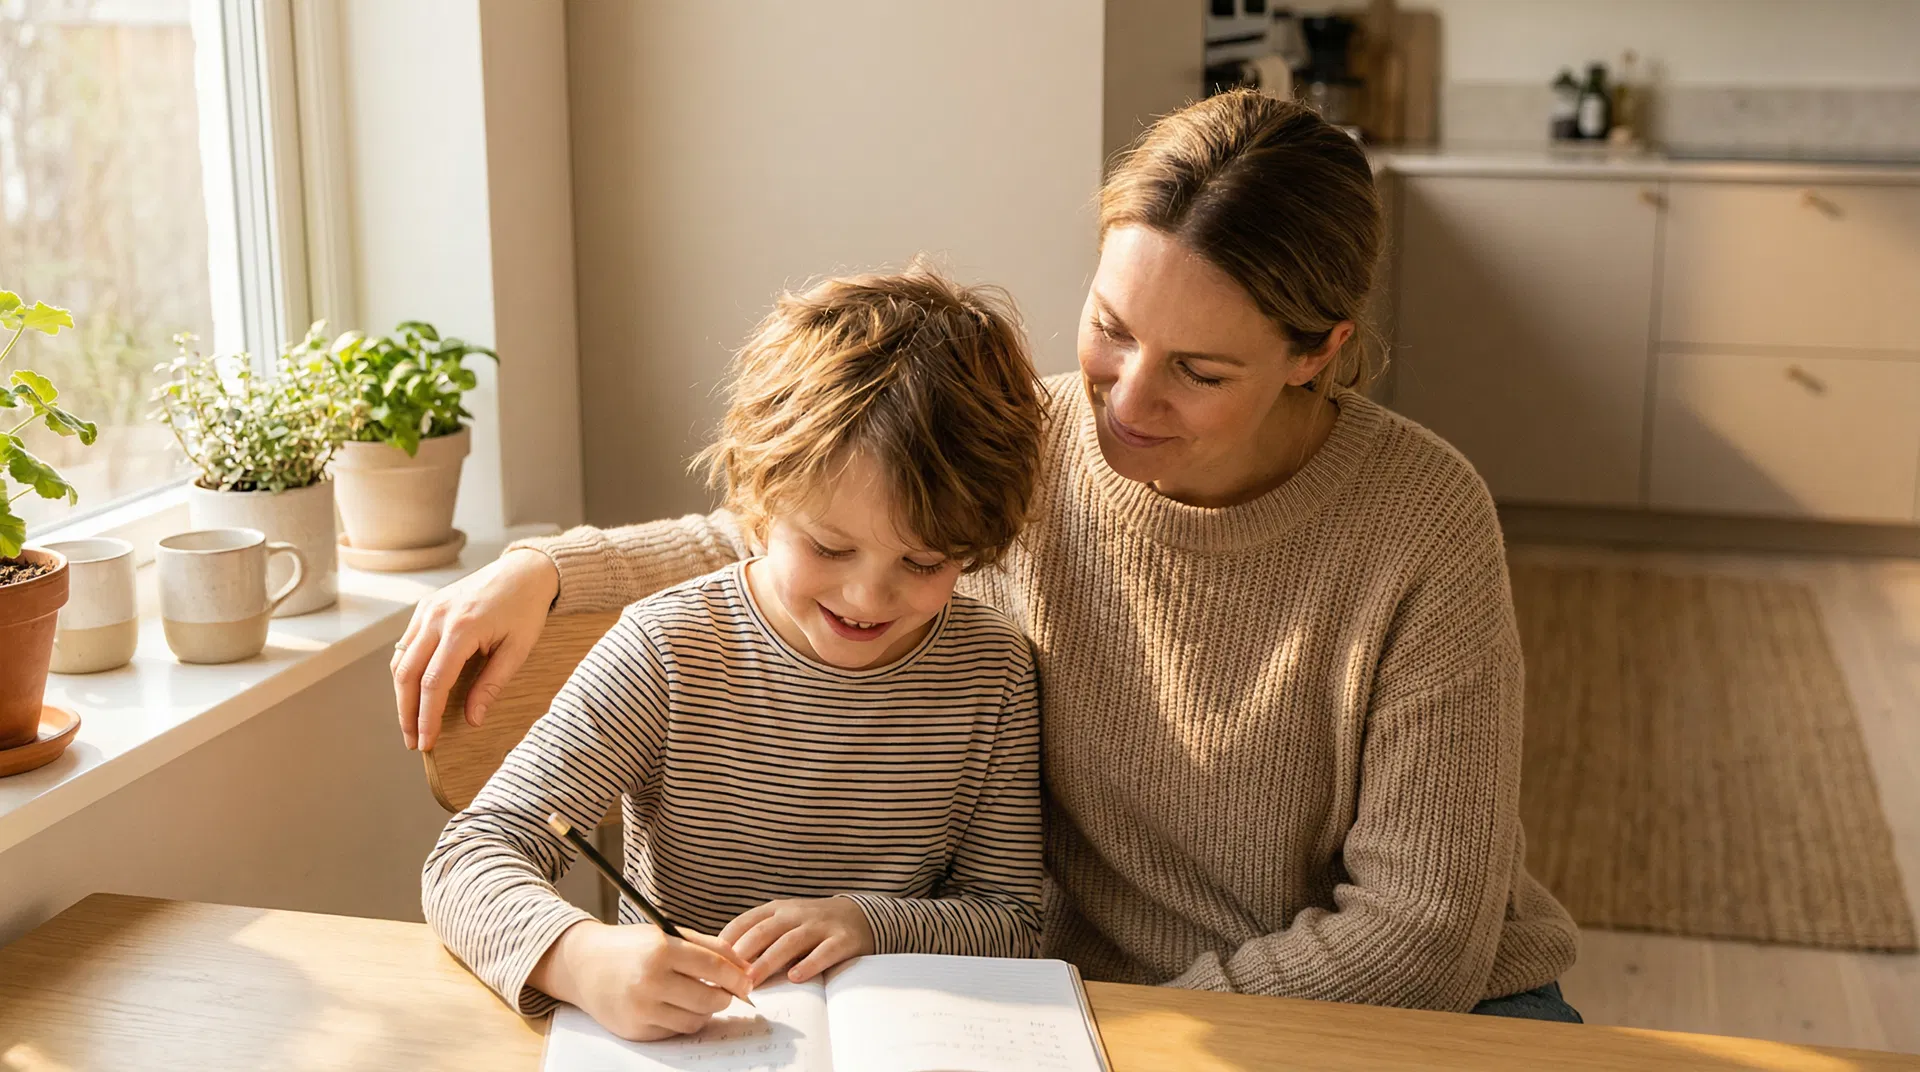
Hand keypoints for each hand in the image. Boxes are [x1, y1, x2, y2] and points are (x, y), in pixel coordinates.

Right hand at [392, 547, 560, 750]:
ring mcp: (427, 610)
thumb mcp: (518, 649)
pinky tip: (412, 692)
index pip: (434, 683)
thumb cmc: (525, 609)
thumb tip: (472, 719)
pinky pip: (405, 644)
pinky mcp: (425, 607)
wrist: (524, 571)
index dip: (427, 717)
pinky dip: (404, 671)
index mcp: (462, 628)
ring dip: (401, 695)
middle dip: (407, 712)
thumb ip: (492, 685)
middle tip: (413, 741)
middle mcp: (437, 617)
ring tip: (411, 723)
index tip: (427, 743)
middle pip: (407, 674)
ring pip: (400, 660)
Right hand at [530, 920, 752, 1041]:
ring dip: (705, 1011)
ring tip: (700, 997)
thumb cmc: (631, 947)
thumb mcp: (667, 934)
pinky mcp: (635, 1030)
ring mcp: (641, 1009)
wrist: (583, 965)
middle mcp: (650, 981)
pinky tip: (676, 1006)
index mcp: (660, 950)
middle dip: (725, 997)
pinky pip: (674, 1031)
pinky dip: (683, 1021)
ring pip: (695, 1020)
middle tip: (726, 993)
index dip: (737, 977)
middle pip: (709, 998)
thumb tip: (745, 969)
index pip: (713, 967)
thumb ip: (709, 947)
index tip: (748, 982)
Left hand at [720, 897, 875, 985]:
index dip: (727, 941)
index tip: (710, 963)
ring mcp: (820, 925)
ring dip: (768, 961)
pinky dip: (809, 963)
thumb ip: (758, 937)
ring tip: (752, 980)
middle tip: (726, 977)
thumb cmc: (812, 926)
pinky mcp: (842, 940)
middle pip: (764, 931)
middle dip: (743, 954)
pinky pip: (825, 952)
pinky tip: (796, 977)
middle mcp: (796, 914)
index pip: (745, 921)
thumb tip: (721, 964)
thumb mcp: (784, 923)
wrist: (860, 916)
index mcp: (777, 909)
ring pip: (790, 941)